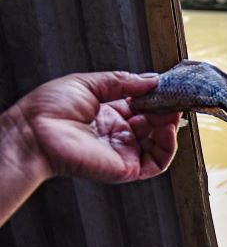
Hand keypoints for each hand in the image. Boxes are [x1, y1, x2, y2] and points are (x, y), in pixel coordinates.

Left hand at [7, 71, 180, 183]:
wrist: (33, 133)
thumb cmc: (48, 110)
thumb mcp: (88, 84)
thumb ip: (121, 81)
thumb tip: (151, 79)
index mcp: (109, 115)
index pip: (143, 108)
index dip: (156, 97)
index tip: (166, 87)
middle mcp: (119, 134)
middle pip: (155, 123)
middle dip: (166, 110)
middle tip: (173, 97)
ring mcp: (124, 151)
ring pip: (160, 143)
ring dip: (170, 126)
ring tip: (170, 112)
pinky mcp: (127, 167)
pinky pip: (158, 161)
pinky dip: (168, 146)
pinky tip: (166, 129)